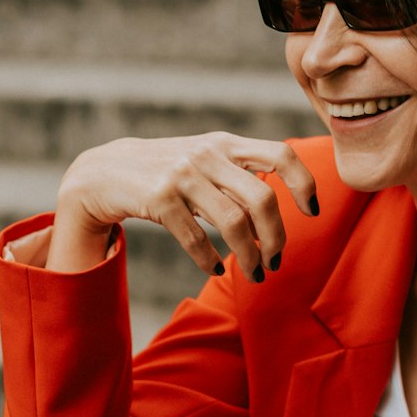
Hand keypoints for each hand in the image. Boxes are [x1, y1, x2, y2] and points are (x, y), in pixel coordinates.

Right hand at [49, 132, 317, 278]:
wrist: (105, 171)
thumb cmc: (168, 172)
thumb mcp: (205, 161)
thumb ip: (240, 176)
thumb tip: (275, 217)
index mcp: (227, 143)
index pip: (281, 155)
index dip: (304, 184)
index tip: (311, 213)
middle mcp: (208, 154)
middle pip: (262, 199)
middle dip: (276, 237)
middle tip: (275, 260)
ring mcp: (183, 174)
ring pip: (234, 223)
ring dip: (249, 256)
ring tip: (254, 273)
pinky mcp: (159, 197)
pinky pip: (197, 238)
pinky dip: (210, 260)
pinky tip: (216, 270)